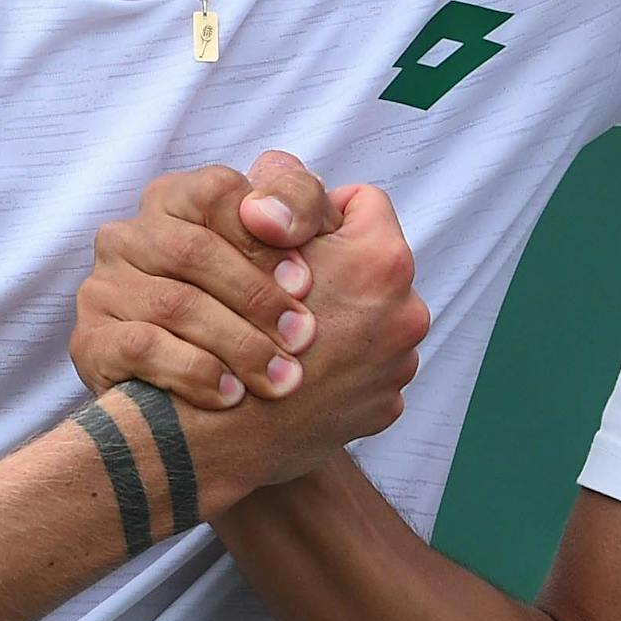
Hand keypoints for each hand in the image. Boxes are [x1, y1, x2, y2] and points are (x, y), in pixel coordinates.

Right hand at [72, 151, 345, 407]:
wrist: (217, 395)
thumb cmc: (263, 302)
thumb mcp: (293, 242)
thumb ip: (298, 202)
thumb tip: (268, 214)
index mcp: (174, 198)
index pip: (216, 192)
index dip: (263, 236)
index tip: (304, 282)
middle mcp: (128, 235)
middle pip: (193, 251)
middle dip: (256, 297)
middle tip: (302, 337)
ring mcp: (103, 287)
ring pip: (173, 304)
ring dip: (237, 343)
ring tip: (279, 377)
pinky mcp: (90, 341)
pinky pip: (140, 348)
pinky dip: (193, 371)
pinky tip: (231, 394)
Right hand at [152, 177, 430, 520]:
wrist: (213, 434)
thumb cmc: (222, 330)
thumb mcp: (246, 241)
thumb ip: (281, 202)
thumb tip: (286, 185)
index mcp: (382, 262)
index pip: (362, 203)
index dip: (315, 215)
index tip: (285, 239)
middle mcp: (407, 312)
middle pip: (371, 266)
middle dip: (334, 272)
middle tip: (287, 290)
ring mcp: (399, 365)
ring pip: (369, 318)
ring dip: (338, 322)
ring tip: (289, 338)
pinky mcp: (385, 407)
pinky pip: (365, 368)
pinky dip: (338, 368)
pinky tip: (298, 374)